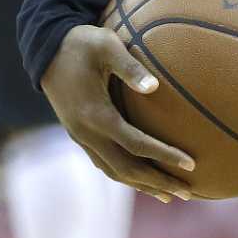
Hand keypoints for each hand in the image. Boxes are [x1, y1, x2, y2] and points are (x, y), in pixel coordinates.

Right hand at [39, 24, 194, 204]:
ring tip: (170, 195)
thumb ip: (130, 67)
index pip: (136, 144)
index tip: (191, 164)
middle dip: (158, 182)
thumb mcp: (106, 45)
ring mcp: (80, 137)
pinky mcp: (79, 135)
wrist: (46, 49)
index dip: (164, 156)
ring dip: (143, 185)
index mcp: (95, 114)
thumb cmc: (82, 43)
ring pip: (113, 171)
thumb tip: (155, 87)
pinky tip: (142, 180)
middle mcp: (86, 133)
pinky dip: (125, 176)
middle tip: (189, 193)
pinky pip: (104, 163)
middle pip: (126, 168)